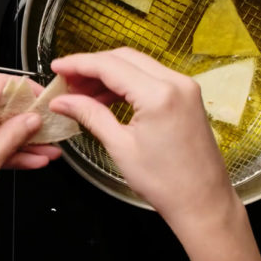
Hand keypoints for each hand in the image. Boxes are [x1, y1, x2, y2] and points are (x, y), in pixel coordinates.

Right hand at [48, 49, 237, 232]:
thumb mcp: (120, 146)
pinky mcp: (187, 96)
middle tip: (66, 81)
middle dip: (92, 66)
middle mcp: (176, 83)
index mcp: (159, 95)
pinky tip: (107, 98)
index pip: (109, 65)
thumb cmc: (166, 183)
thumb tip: (63, 101)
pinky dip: (127, 83)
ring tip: (82, 93)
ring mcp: (185, 87)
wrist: (202, 201)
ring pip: (137, 65)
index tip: (57, 67)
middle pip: (124, 58)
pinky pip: (151, 77)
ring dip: (108, 74)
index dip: (78, 64)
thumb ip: (90, 115)